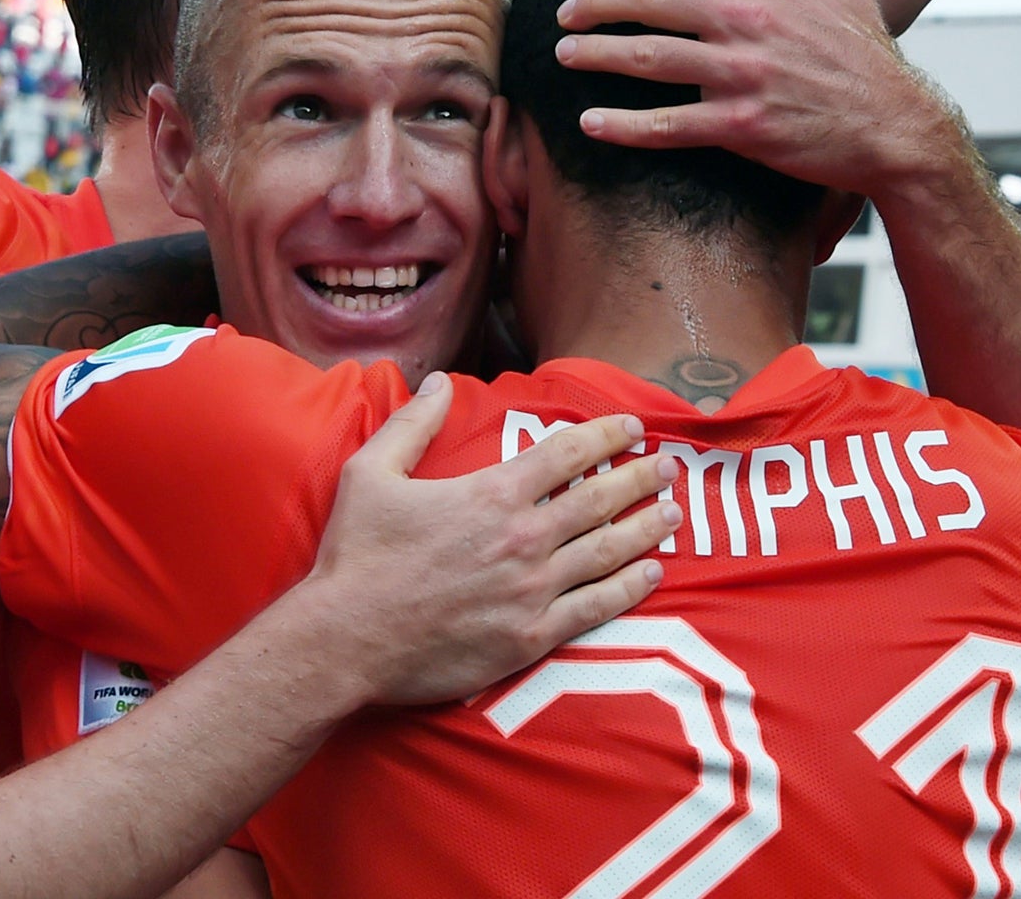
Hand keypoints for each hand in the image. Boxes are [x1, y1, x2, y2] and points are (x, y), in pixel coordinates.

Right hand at [302, 373, 680, 704]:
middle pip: (599, 499)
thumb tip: (439, 382)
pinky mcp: (531, 637)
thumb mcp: (369, 472)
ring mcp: (532, 590)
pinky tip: (652, 574)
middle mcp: (523, 537)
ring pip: (608, 551)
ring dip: (646, 528)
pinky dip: (630, 588)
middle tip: (670, 466)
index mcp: (491, 493)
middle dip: (641, 478)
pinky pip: (596, 608)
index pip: (566, 454)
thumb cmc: (357, 555)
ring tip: (673, 513)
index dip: (606, 436)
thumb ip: (411, 424)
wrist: (347, 638)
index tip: (633, 428)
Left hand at [552, 0, 955, 195]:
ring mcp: (742, 75)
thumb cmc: (868, 52)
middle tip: (566, 15)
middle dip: (596, 4)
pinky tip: (589, 123)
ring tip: (563, 55)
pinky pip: (667, 125)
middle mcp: (747, 23)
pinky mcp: (740, 127)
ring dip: (596, 54)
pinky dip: (622, 126)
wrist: (898, 127)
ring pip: (649, 57)